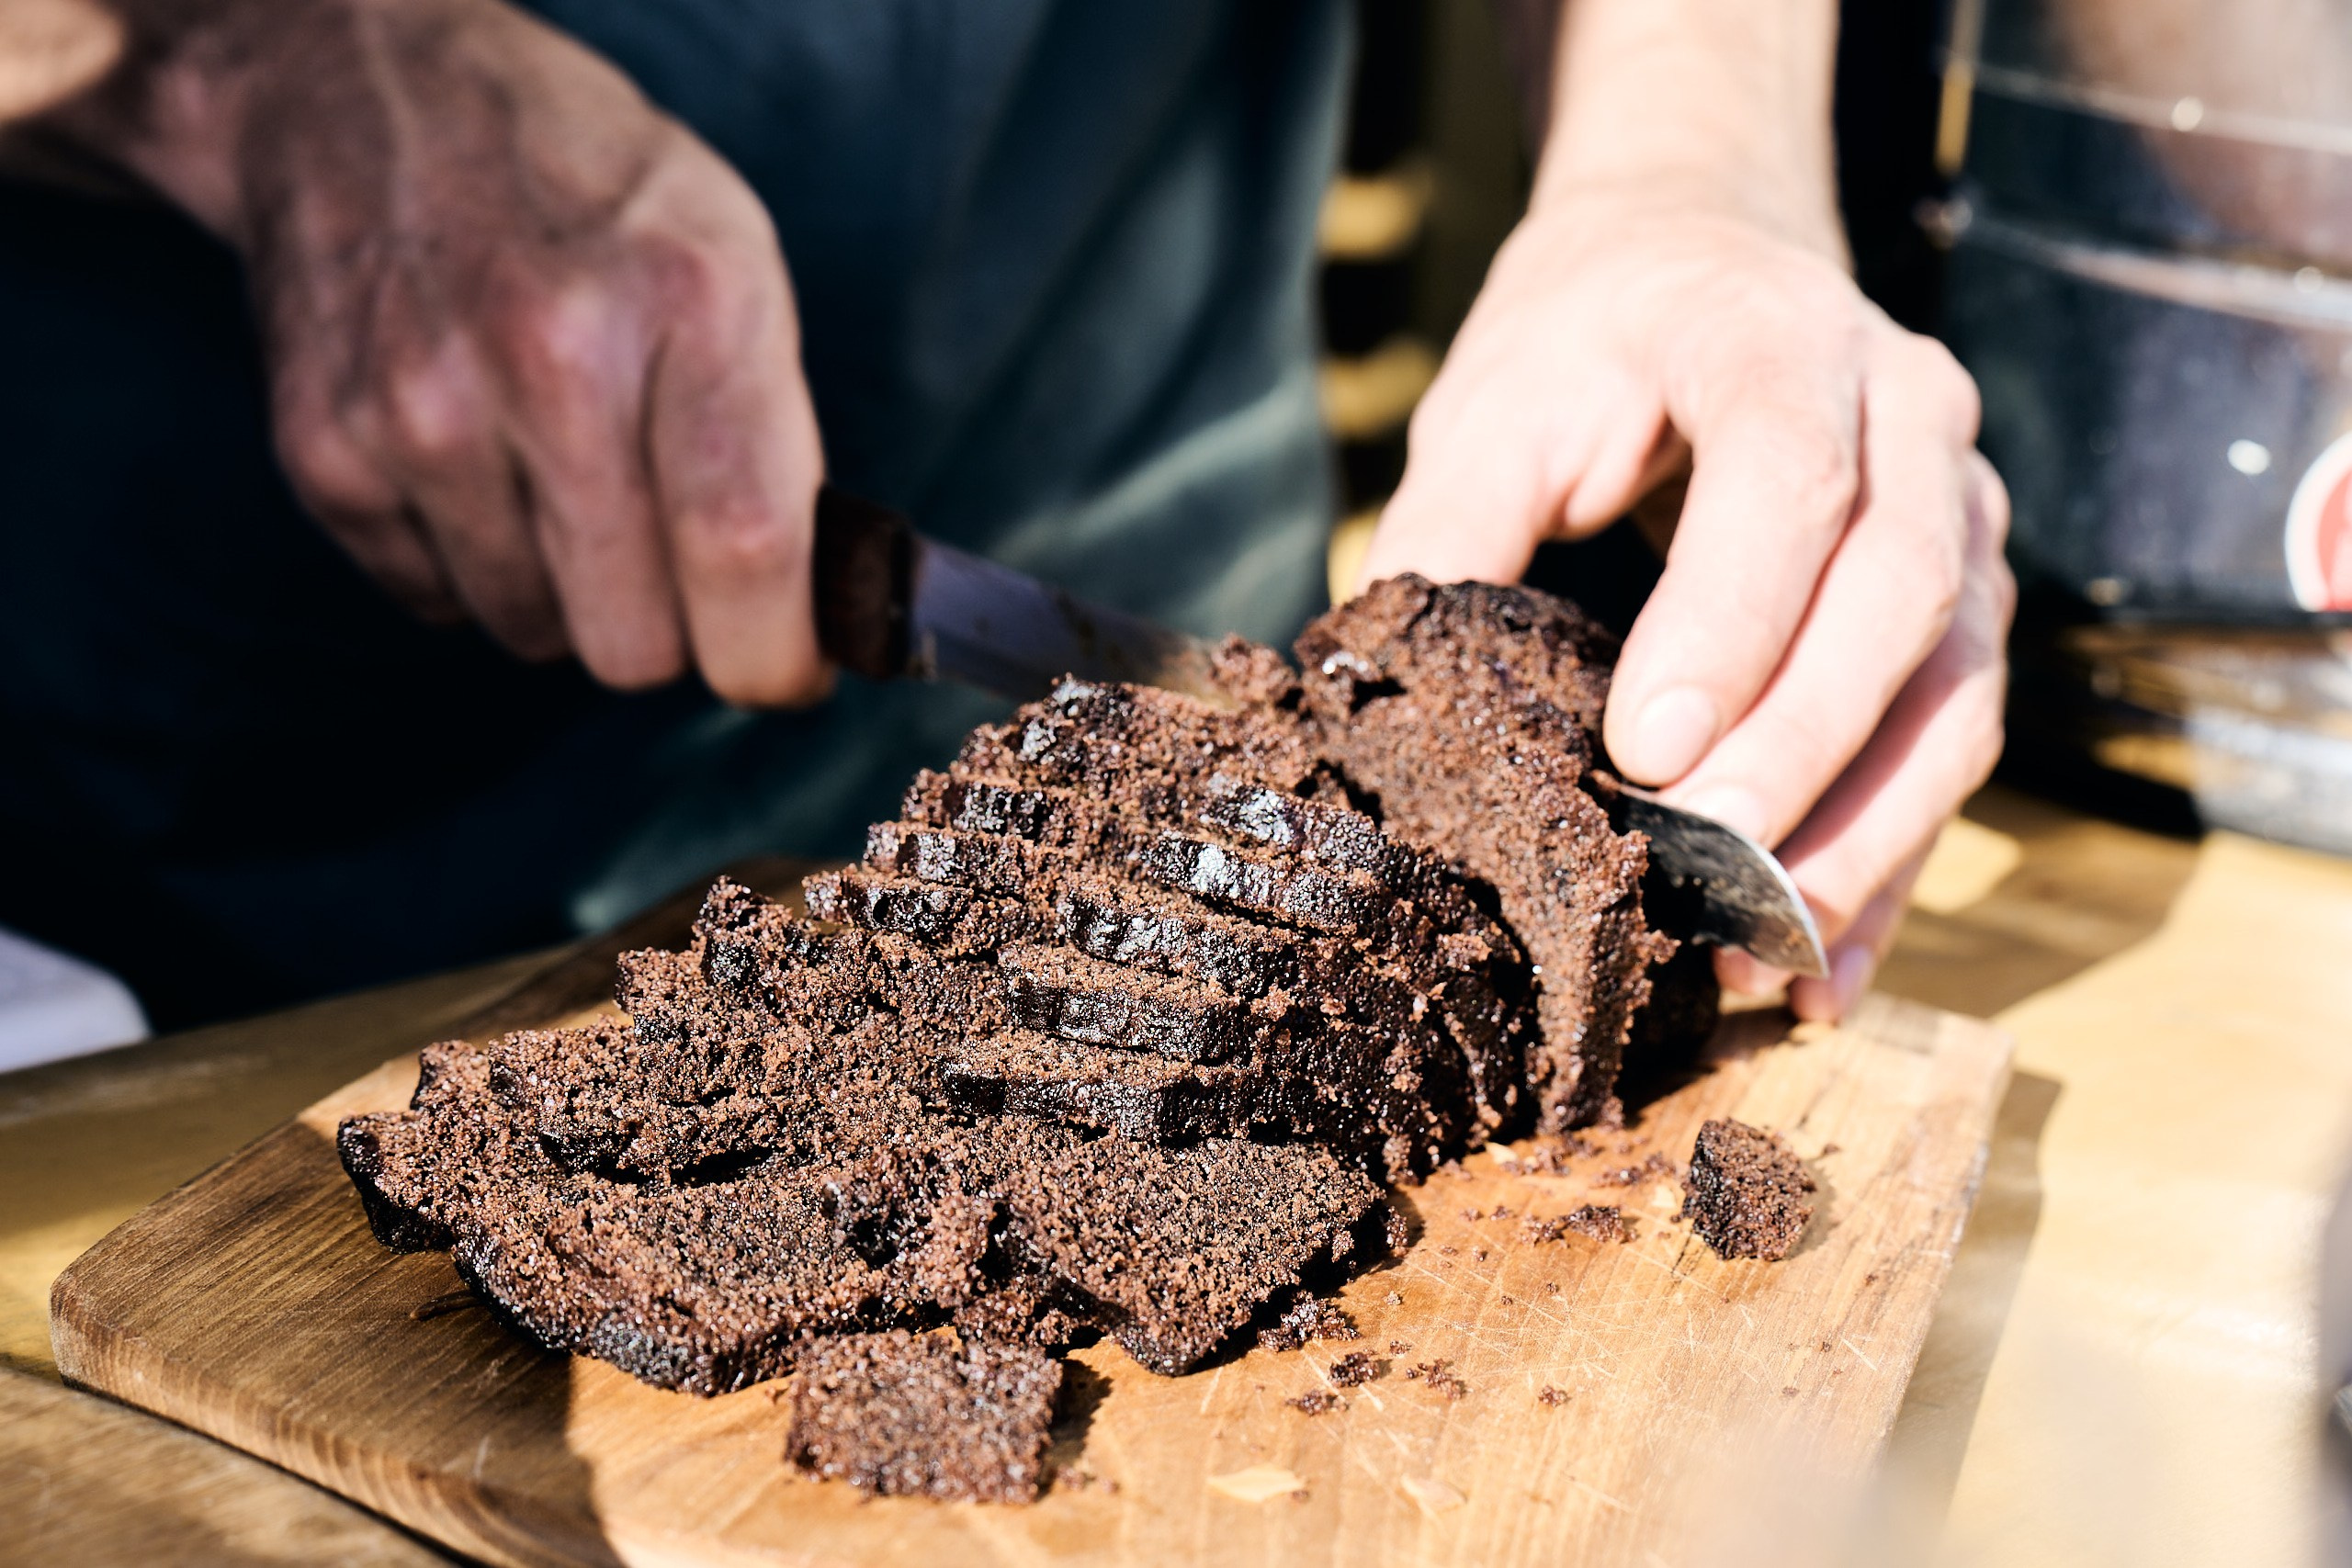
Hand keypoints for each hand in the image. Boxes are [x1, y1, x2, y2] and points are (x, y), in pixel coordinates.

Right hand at [57, 0, 826, 703]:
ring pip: (536, 634)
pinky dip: (470, 562)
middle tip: (665, 554)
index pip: (746, 549)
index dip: (773, 654)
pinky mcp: (328, 449)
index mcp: (689, 302)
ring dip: (563, 590)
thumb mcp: (735, 264)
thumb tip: (816, 623)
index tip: (783, 672)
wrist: (367, 91)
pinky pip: (438, 602)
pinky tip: (475, 457)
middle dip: (668, 627)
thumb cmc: (588, 192)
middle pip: (635, 639)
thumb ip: (781, 445)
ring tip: (556, 470)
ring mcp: (424, 407)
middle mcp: (553, 356)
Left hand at [1362, 192, 2013, 1018]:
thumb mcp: (1495, 401)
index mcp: (1783, 339)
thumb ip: (1447, 530)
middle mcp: (1912, 418)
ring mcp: (1964, 509)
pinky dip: (1894, 860)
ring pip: (1955, 688)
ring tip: (1766, 954)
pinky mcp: (1968, 599)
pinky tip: (1823, 969)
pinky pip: (1956, 740)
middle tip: (1706, 876)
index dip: (1732, 622)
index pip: (1790, 477)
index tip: (1646, 753)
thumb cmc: (1589, 334)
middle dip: (1803, 754)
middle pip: (1898, 596)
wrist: (1707, 251)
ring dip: (1868, 836)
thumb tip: (1369, 695)